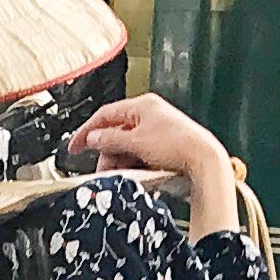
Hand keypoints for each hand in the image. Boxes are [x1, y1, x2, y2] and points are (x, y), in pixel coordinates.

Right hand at [67, 91, 234, 233]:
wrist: (204, 160)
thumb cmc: (177, 145)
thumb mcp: (136, 142)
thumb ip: (110, 139)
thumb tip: (94, 137)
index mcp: (142, 105)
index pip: (105, 114)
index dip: (87, 131)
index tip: (75, 146)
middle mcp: (150, 115)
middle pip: (116, 132)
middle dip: (106, 151)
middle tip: (100, 168)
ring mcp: (157, 129)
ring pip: (127, 144)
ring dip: (119, 160)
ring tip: (118, 174)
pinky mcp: (164, 145)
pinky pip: (140, 152)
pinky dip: (133, 163)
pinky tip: (134, 173)